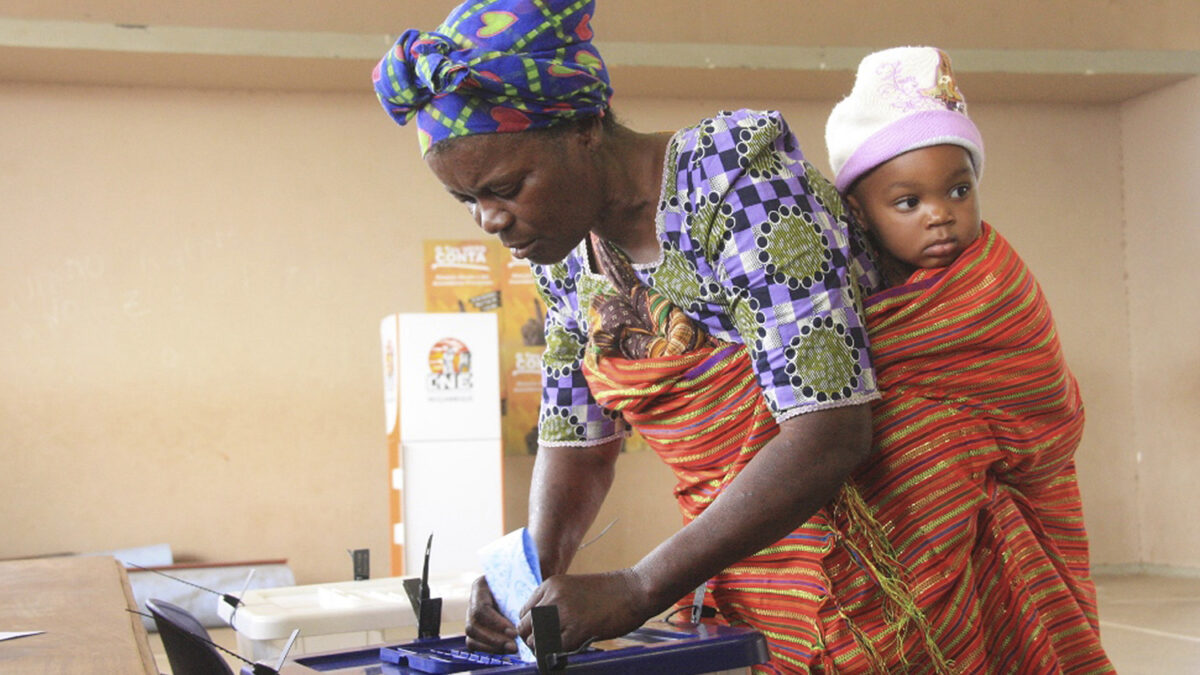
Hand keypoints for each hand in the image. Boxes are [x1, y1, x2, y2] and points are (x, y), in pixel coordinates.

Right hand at [464, 575, 518, 653]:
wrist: (516, 583)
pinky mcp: (474, 629)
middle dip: (494, 639)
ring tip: (511, 649)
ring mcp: (471, 616)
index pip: (481, 609)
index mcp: (480, 586)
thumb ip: (521, 594)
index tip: (514, 632)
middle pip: (472, 626)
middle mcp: (472, 602)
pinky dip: (489, 649)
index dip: (496, 623)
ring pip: (471, 637)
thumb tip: (529, 612)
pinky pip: (474, 644)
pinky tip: (504, 650)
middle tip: (513, 646)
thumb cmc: (519, 581)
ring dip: (492, 646)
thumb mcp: (520, 581)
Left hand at [516, 569, 652, 652]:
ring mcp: (564, 613)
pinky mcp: (577, 629)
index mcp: (550, 585)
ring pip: (536, 640)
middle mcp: (552, 597)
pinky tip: (571, 650)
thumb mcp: (574, 589)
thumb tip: (541, 627)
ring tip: (558, 649)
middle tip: (547, 646)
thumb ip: (556, 603)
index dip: (530, 627)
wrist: (635, 589)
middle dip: (533, 640)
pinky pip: (556, 649)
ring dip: (544, 649)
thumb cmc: (610, 592)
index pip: (524, 612)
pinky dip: (559, 654)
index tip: (540, 635)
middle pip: (525, 627)